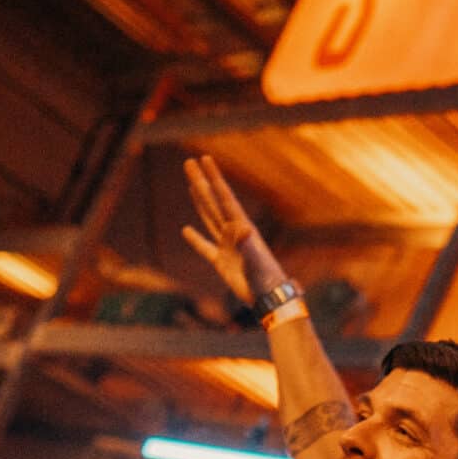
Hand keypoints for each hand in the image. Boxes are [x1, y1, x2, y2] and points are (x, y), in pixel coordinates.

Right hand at [180, 154, 287, 305]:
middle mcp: (234, 233)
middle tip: (189, 163)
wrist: (270, 300)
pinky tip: (186, 230)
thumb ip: (246, 244)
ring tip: (192, 185)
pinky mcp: (222, 263)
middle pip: (213, 202)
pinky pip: (206, 248)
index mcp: (241, 227)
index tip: (204, 159)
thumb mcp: (255, 260)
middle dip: (201, 182)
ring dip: (200, 202)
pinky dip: (195, 240)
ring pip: (210, 218)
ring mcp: (228, 247)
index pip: (224, 196)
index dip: (213, 177)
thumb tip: (240, 227)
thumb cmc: (266, 280)